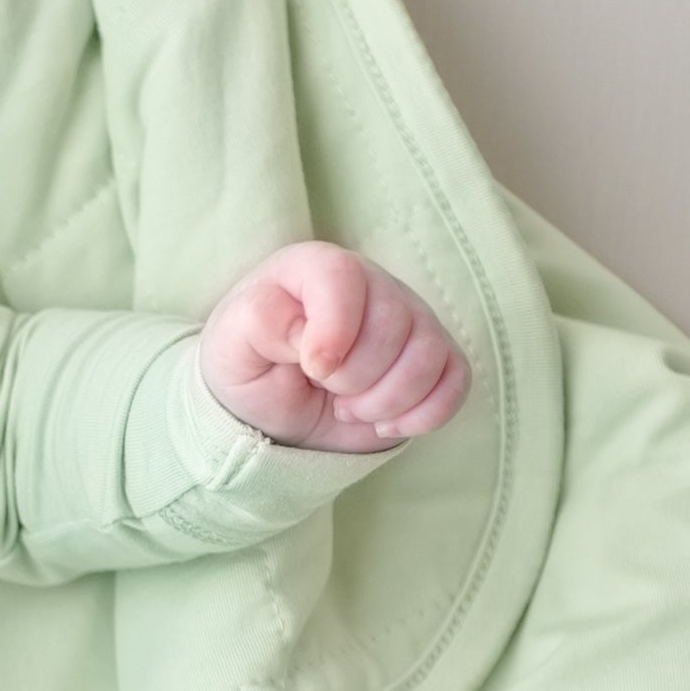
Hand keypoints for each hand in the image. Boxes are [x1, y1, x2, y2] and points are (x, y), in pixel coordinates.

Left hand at [200, 243, 469, 451]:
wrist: (273, 406)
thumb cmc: (252, 364)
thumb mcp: (232, 345)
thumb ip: (260, 323)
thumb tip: (306, 332)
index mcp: (319, 269)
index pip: (343, 280)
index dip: (334, 332)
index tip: (313, 370)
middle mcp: (374, 285)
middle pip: (393, 326)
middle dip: (353, 378)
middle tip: (324, 389)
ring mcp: (411, 320)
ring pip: (428, 357)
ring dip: (385, 401)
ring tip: (348, 406)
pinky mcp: (434, 359)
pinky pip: (456, 382)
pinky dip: (423, 414)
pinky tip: (384, 422)